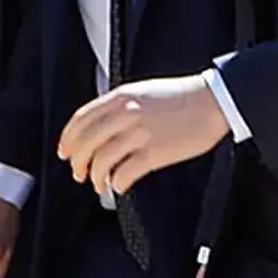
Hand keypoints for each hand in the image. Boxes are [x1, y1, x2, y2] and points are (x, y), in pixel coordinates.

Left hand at [57, 74, 230, 196]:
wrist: (213, 101)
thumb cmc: (182, 96)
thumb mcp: (143, 91)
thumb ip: (120, 105)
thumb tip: (101, 125)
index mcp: (120, 97)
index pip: (81, 120)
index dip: (68, 139)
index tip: (64, 151)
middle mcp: (125, 114)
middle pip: (86, 143)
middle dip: (77, 162)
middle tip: (78, 173)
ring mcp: (139, 134)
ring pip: (101, 161)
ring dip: (96, 177)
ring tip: (98, 184)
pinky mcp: (154, 154)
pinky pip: (124, 173)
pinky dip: (117, 183)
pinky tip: (119, 186)